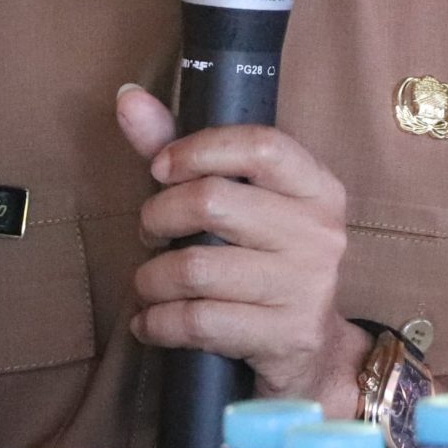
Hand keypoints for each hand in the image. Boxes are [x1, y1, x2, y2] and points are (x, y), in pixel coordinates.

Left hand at [114, 86, 368, 414]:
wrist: (312, 350)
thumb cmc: (260, 261)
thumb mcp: (237, 202)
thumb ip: (183, 149)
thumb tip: (128, 98)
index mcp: (315, 186)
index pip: (260, 145)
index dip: (198, 150)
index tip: (160, 169)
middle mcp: (319, 231)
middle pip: (212, 202)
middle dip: (158, 217)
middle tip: (150, 233)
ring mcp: (307, 285)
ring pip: (195, 268)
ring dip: (151, 279)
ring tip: (148, 284)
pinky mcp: (285, 335)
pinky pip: (198, 322)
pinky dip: (158, 323)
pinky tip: (150, 323)